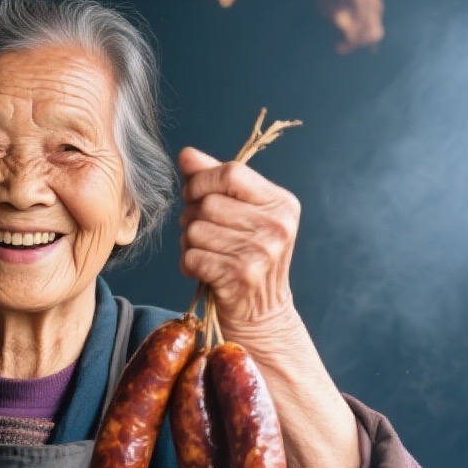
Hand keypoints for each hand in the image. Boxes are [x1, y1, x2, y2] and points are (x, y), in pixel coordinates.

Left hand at [177, 147, 300, 334]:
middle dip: (190, 216)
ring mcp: (262, 251)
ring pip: (195, 230)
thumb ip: (214, 180)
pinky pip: (192, 256)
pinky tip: (203, 270)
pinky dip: (188, 263)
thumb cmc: (245, 256)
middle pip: (207, 203)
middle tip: (199, 231)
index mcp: (280, 203)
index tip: (193, 194)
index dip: (201, 180)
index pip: (231, 172)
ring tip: (204, 252)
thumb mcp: (240, 213)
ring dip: (188, 242)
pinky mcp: (242, 275)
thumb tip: (186, 154)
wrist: (262, 313)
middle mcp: (277, 225)